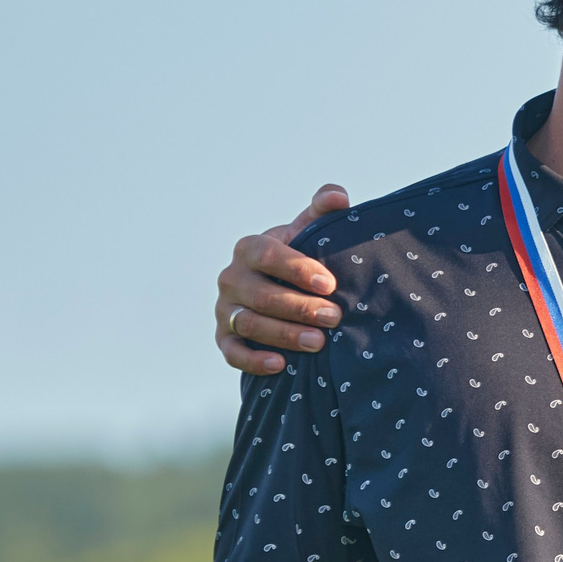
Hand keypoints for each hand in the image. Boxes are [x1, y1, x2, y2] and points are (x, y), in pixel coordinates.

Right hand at [216, 184, 354, 375]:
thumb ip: (323, 213)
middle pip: (262, 295)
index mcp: (250, 248)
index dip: (298, 270)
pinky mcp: (224, 338)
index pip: (269, 256)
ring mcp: (225, 309)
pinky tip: (280, 365)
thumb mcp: (310, 234)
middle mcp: (231, 278)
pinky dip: (254, 360)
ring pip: (250, 324)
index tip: (330, 284)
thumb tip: (338, 197)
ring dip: (284, 335)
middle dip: (299, 308)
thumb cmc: (300, 260)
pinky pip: (233, 353)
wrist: (280, 292)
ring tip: (319, 342)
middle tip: (334, 318)